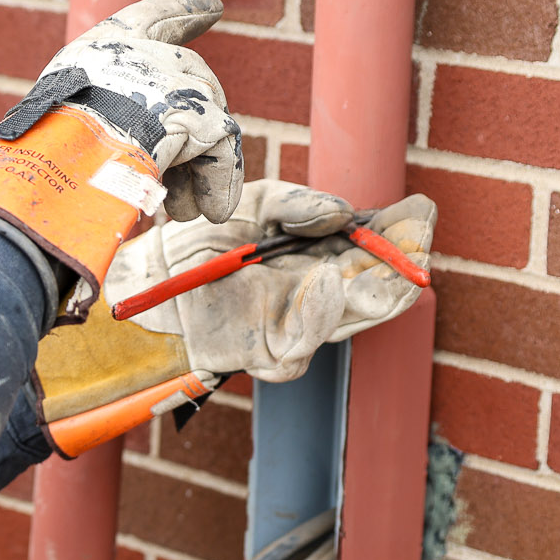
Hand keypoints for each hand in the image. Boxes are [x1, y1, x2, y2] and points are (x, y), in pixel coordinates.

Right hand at [25, 0, 244, 224]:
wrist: (62, 151)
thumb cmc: (47, 144)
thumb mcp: (61, 119)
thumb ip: (94, 122)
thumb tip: (117, 168)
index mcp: (106, 44)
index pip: (153, 18)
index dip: (183, 10)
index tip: (213, 5)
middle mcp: (148, 51)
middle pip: (188, 82)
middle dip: (191, 128)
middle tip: (182, 184)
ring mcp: (176, 77)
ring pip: (204, 122)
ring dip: (197, 170)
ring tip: (184, 209)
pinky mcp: (201, 111)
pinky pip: (221, 149)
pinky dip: (218, 183)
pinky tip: (213, 211)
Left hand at [31, 181, 436, 455]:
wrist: (137, 273)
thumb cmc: (194, 237)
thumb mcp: (248, 205)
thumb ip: (293, 203)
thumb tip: (340, 211)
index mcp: (312, 262)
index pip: (368, 257)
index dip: (397, 242)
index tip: (422, 218)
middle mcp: (306, 299)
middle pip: (367, 297)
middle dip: (395, 276)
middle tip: (419, 253)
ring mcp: (284, 330)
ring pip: (341, 327)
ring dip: (364, 301)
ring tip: (373, 270)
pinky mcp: (255, 356)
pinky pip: (297, 353)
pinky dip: (316, 323)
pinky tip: (326, 286)